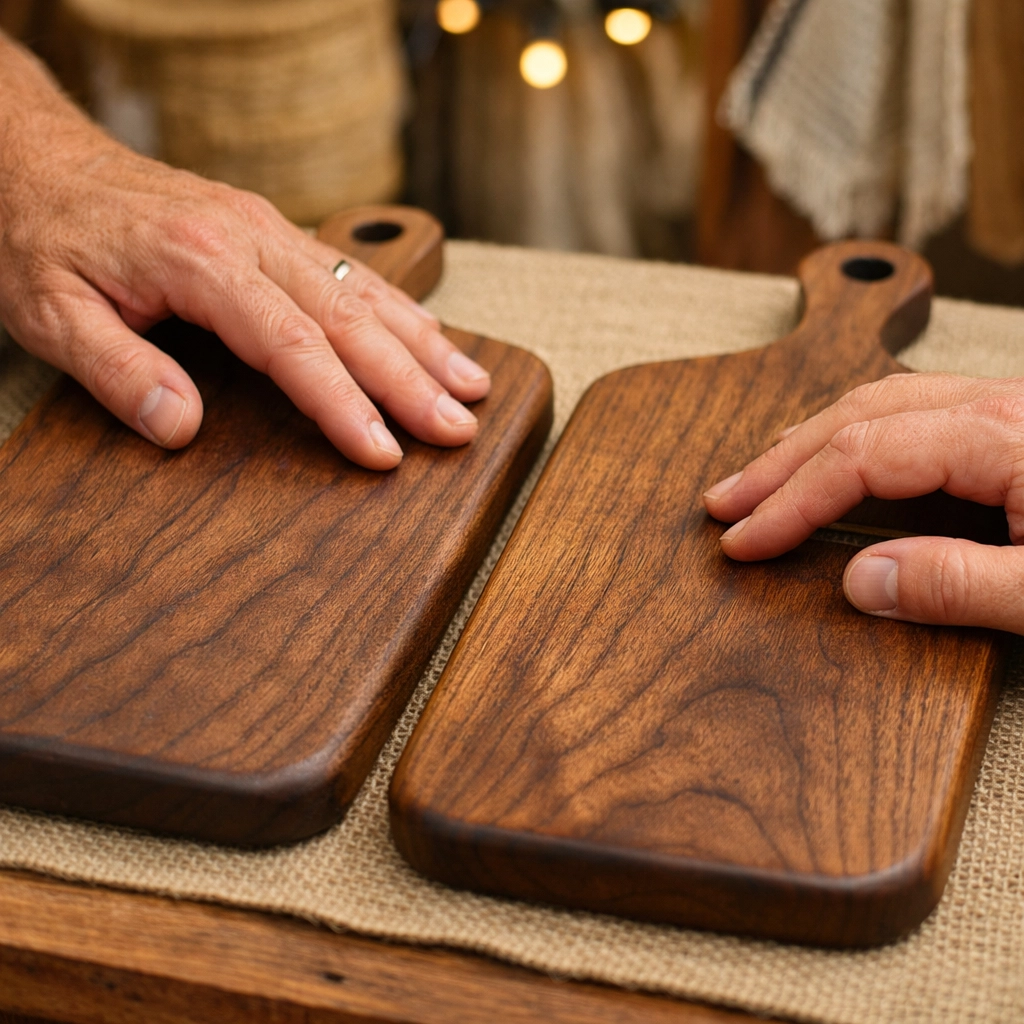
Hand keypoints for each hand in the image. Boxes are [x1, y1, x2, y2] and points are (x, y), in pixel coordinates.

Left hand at [0, 37, 488, 469]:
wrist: (35, 160)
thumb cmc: (42, 239)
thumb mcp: (50, 314)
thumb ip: (118, 372)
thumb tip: (183, 428)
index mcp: (201, 262)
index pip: (292, 345)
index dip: (344, 404)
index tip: (385, 452)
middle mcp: (249, 239)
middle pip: (349, 318)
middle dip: (411, 381)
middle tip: (458, 430)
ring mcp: (268, 230)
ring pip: (364, 291)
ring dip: (424, 343)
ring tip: (473, 387)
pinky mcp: (272, 231)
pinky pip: (350, 272)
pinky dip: (401, 309)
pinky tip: (432, 337)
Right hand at [702, 373, 1023, 633]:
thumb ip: (958, 586)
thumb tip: (860, 582)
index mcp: (1000, 433)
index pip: (859, 456)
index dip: (790, 502)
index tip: (746, 539)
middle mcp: (998, 403)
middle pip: (857, 416)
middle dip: (780, 463)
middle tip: (727, 502)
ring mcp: (1010, 405)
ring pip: (884, 404)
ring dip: (814, 441)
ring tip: (767, 477)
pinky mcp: (1020, 424)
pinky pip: (916, 411)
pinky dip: (859, 435)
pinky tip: (846, 459)